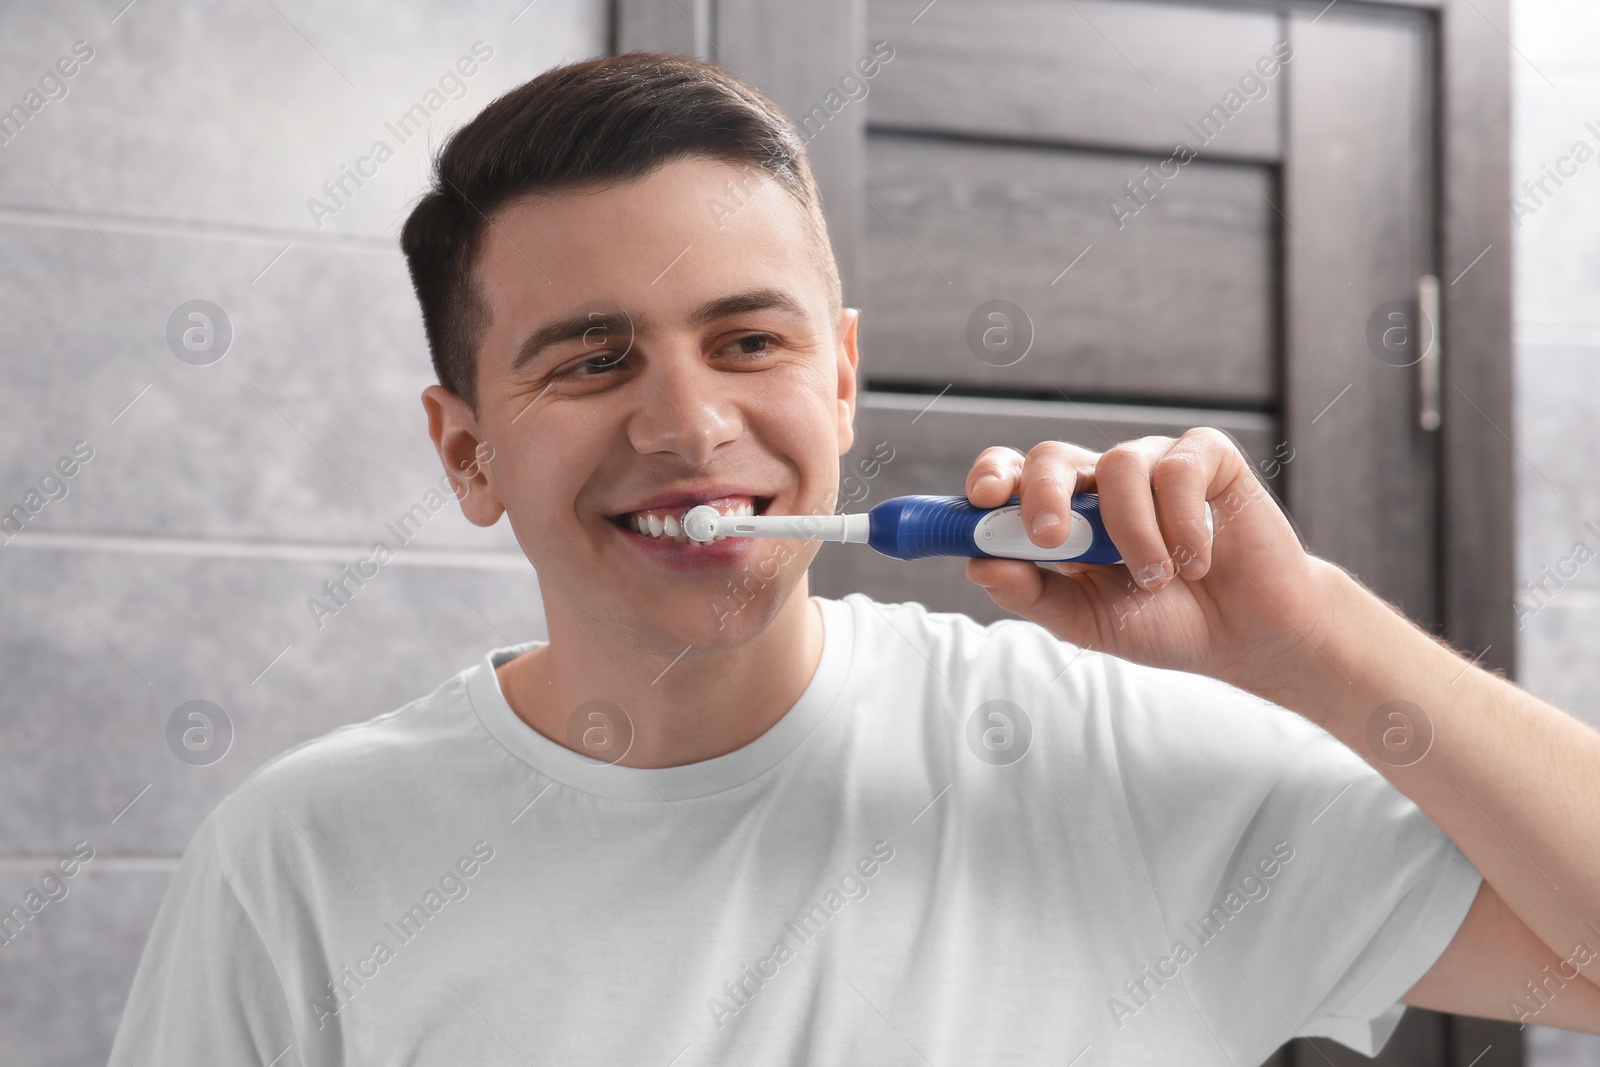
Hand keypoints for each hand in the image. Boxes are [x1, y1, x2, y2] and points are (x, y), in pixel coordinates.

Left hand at [963, 428, 1341, 688]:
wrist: (1249, 636)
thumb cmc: (1164, 623)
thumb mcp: (1088, 622)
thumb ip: (1034, 595)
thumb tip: (977, 565)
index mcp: (1062, 514)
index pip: (1011, 475)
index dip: (991, 477)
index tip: (980, 500)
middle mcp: (1101, 482)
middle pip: (1051, 457)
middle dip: (1042, 494)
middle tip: (1051, 539)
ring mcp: (1153, 464)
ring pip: (1117, 466)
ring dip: (1131, 532)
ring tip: (1158, 579)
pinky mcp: (1208, 458)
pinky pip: (1177, 469)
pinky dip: (1183, 523)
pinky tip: (1199, 561)